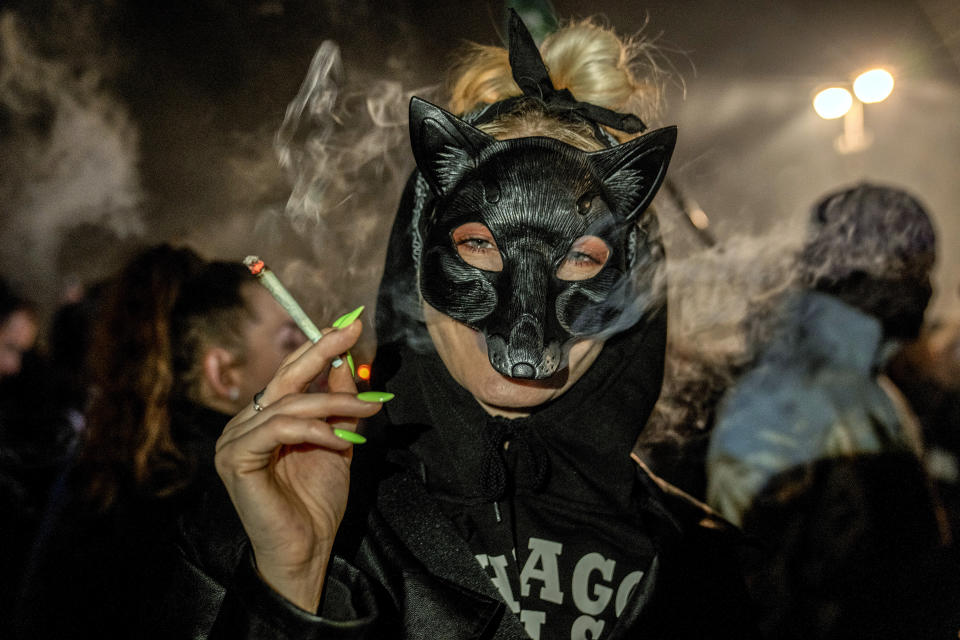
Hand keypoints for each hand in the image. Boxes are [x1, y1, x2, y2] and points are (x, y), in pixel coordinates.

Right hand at [215, 320, 384, 610]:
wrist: (306, 548)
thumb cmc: (317, 501)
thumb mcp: (337, 442)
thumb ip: (339, 405)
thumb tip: (348, 363)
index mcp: (263, 419)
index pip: (289, 374)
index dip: (317, 347)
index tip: (349, 325)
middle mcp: (243, 425)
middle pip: (284, 378)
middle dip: (321, 350)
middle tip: (352, 330)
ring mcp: (234, 441)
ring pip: (288, 404)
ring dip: (333, 403)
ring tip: (368, 410)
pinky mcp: (235, 460)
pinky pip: (280, 429)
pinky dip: (315, 430)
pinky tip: (340, 441)